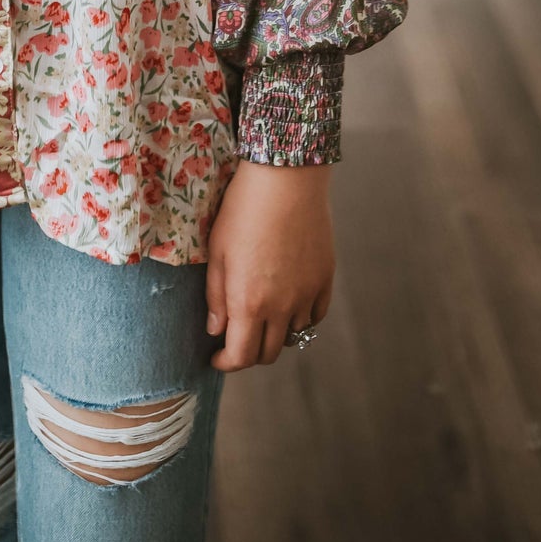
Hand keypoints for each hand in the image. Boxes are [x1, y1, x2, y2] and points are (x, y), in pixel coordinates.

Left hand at [205, 158, 334, 369]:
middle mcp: (281, 307)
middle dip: (249, 353)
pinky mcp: (325, 279)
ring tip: (262, 318)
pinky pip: (315, 315)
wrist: (285, 178)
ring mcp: (307, 294)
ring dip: (276, 335)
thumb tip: (215, 330)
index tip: (217, 358)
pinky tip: (288, 305)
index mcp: (249, 302)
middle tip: (237, 339)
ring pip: (294, 336)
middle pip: (269, 353)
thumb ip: (216, 296)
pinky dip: (301, 319)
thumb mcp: (217, 251)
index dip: (226, 363)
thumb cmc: (243, 210)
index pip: (241, 356)